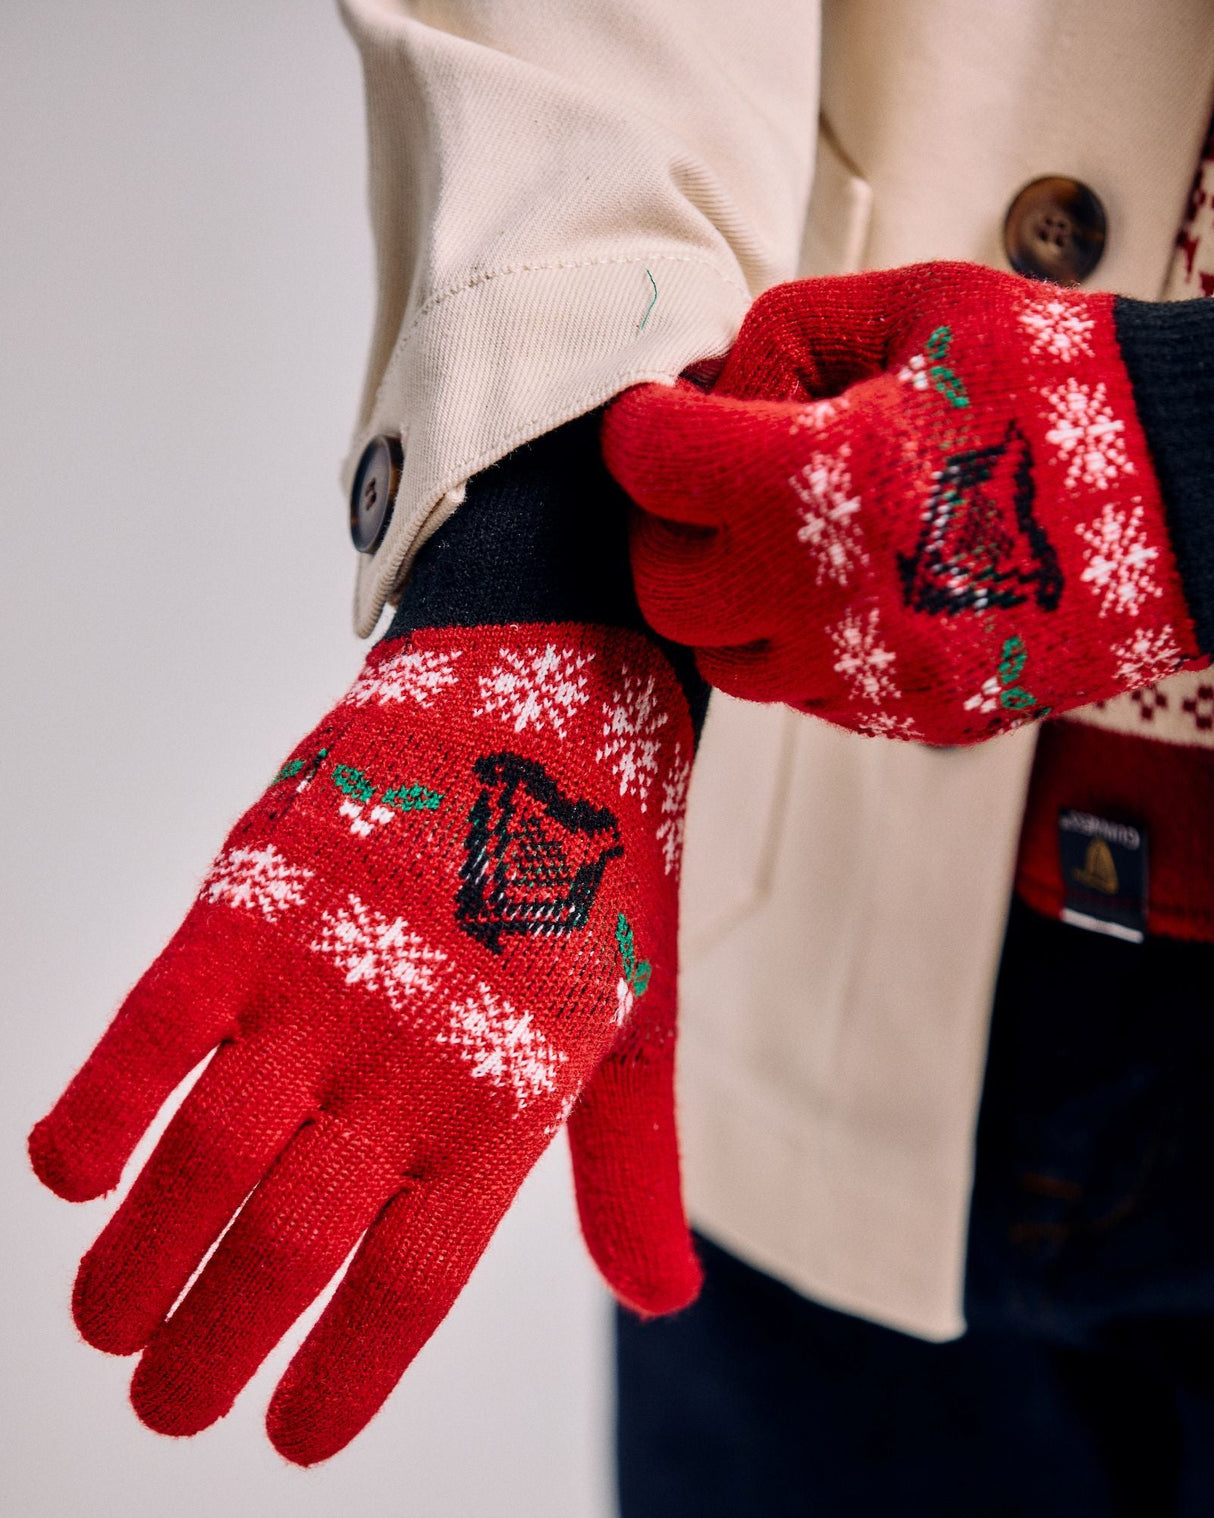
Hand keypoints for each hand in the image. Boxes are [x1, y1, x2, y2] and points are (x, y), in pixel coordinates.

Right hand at [29, 619, 698, 1463]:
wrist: (555, 682)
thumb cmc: (595, 869)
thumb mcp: (635, 1023)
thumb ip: (629, 1170)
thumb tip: (664, 1302)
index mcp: (512, 1097)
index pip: (409, 1280)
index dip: (339, 1375)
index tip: (285, 1438)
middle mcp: (412, 1052)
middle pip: (288, 1243)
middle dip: (212, 1346)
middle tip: (163, 1405)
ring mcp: (326, 969)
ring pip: (205, 1156)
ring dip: (138, 1258)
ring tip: (103, 1322)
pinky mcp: (259, 889)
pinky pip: (153, 1027)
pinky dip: (99, 1108)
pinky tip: (72, 1173)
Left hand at [603, 262, 1205, 744]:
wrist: (1190, 493)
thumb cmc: (1064, 389)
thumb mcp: (913, 306)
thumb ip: (784, 336)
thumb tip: (713, 389)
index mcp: (809, 482)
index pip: (648, 465)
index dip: (643, 426)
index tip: (662, 417)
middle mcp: (820, 597)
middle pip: (661, 585)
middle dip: (667, 526)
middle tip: (707, 483)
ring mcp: (864, 673)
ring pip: (724, 658)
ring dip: (726, 597)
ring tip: (781, 538)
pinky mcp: (905, 715)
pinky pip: (802, 693)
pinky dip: (795, 642)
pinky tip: (844, 585)